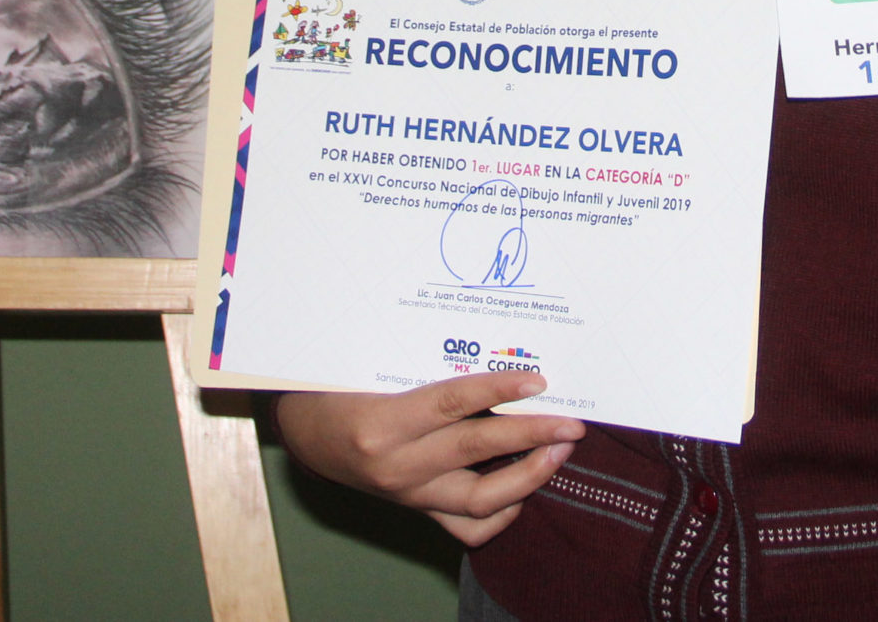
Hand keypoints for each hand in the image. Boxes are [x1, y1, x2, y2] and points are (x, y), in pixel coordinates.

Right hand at [274, 373, 586, 545]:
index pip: (453, 403)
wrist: (305, 435)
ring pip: (481, 500)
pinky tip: (524, 491)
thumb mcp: (371, 368)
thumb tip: (492, 349)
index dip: (499, 390)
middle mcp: (398, 465)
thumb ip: (423, 365)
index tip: (539, 381)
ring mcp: (409, 494)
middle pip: (477, 450)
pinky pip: (468, 527)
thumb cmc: (338, 389)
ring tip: (558, 453)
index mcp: (383, 422)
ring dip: (528, 477)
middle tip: (572, 424)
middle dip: (532, 436)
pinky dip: (502, 513)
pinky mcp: (416, 511)